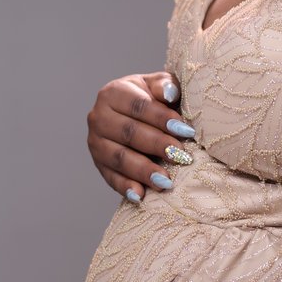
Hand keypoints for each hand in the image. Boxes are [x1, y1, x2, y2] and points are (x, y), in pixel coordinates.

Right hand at [86, 72, 195, 201]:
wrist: (138, 115)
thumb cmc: (154, 99)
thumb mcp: (160, 86)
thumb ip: (166, 85)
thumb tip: (169, 94)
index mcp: (113, 92)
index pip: (138, 106)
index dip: (162, 118)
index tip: (186, 130)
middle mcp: (98, 117)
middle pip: (128, 133)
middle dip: (157, 145)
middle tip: (182, 156)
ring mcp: (95, 142)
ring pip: (118, 157)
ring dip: (143, 171)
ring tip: (166, 181)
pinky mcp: (98, 164)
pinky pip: (110, 178)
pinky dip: (125, 187)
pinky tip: (140, 196)